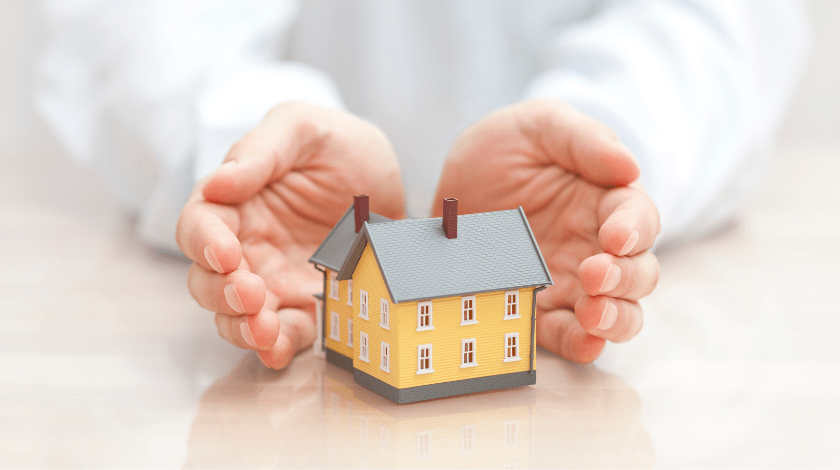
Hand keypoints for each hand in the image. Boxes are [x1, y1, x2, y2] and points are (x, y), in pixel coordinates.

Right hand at [177, 103, 405, 368]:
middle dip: (221, 292)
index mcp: (235, 200)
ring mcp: (272, 279)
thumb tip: (216, 183)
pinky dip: (276, 347)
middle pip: (206, 279)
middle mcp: (246, 245)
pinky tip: (279, 350)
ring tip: (264, 329)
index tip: (227, 253)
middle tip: (251, 293)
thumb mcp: (304, 129)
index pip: (199, 224)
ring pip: (235, 314)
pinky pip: (283, 332)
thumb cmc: (339, 145)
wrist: (390, 178)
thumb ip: (261, 151)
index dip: (204, 242)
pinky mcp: (305, 304)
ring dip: (241, 327)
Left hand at [433, 99, 659, 362]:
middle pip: (638, 272)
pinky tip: (585, 343)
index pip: (637, 218)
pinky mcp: (541, 308)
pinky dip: (582, 344)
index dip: (634, 229)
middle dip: (625, 279)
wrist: (454, 182)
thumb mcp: (540, 126)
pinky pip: (568, 334)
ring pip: (617, 311)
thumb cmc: (507, 146)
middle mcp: (597, 246)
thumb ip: (583, 140)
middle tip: (595, 274)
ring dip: (615, 319)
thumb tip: (629, 167)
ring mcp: (572, 281)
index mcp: (606, 200)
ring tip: (595, 315)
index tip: (616, 236)